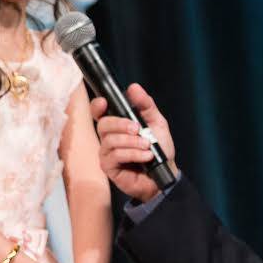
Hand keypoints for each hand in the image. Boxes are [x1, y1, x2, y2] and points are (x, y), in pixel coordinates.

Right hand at [89, 83, 176, 202]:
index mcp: (117, 125)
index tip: (104, 103)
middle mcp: (108, 137)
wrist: (165, 174)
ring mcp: (106, 152)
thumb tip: (133, 87)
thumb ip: (145, 105)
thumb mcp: (156, 123)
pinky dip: (133, 154)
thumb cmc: (159, 150)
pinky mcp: (108, 167)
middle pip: (103, 124)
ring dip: (132, 142)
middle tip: (138, 129)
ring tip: (147, 146)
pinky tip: (145, 157)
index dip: (97, 106)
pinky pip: (115, 155)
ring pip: (110, 140)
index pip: (99, 112)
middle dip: (121, 124)